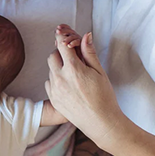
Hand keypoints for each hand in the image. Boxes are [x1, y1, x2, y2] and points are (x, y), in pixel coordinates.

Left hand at [46, 26, 125, 149]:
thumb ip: (89, 52)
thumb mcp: (100, 72)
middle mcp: (61, 78)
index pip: (62, 45)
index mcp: (74, 68)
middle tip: (71, 57)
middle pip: (53, 55)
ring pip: (50, 70)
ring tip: (73, 74)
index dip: (61, 37)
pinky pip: (49, 83)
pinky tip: (69, 86)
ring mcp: (55, 89)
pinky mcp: (53, 99)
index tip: (60, 33)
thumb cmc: (104, 97)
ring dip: (58, 67)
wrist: (101, 123)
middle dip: (60, 53)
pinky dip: (56, 80)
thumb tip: (85, 35)